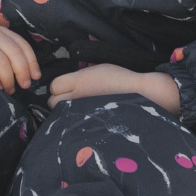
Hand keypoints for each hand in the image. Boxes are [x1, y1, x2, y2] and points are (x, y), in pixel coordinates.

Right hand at [0, 27, 41, 91]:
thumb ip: (9, 56)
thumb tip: (30, 75)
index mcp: (1, 32)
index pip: (23, 45)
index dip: (32, 62)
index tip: (35, 77)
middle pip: (14, 53)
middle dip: (22, 72)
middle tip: (24, 86)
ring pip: (2, 63)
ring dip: (8, 79)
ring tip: (9, 89)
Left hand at [49, 64, 180, 112]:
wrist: (142, 95)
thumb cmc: (122, 80)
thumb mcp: (99, 69)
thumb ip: (79, 77)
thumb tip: (67, 84)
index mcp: (80, 79)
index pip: (54, 85)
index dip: (60, 87)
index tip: (68, 89)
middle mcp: (77, 95)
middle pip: (53, 101)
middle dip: (60, 101)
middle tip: (73, 101)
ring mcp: (82, 111)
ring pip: (60, 115)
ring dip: (65, 114)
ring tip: (79, 112)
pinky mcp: (88, 124)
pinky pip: (71, 126)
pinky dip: (74, 124)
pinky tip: (84, 122)